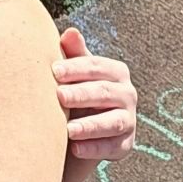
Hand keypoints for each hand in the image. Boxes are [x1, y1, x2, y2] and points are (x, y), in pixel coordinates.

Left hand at [53, 28, 138, 180]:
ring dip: (90, 125)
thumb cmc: (75, 94)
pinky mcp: (125, 145)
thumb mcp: (74, 75)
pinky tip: (75, 148)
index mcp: (115, 72)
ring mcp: (129, 120)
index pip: (96, 66)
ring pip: (113, 122)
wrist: (80, 133)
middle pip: (104, 92)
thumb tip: (70, 32)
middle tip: (59, 96)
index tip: (53, 71)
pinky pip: (112, 147)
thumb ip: (73, 54)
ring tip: (68, 130)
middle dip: (81, 94)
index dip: (75, 67)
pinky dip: (95, 148)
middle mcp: (127, 94)